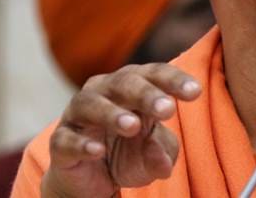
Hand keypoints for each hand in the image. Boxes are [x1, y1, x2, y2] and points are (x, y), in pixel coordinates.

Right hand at [41, 63, 201, 197]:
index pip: (153, 74)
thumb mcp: (153, 158)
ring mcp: (78, 115)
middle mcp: (103, 92)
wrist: (93, 182)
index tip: (195, 92)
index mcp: (131, 86)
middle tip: (167, 109)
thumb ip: (161, 153)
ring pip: (90, 104)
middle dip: (146, 94)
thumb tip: (157, 154)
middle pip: (123, 83)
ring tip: (132, 126)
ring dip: (111, 113)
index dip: (174, 80)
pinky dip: (82, 143)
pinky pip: (67, 138)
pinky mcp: (60, 142)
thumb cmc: (128, 154)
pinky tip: (97, 150)